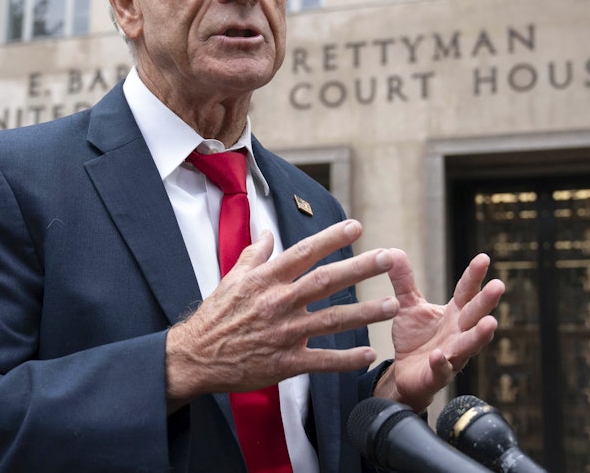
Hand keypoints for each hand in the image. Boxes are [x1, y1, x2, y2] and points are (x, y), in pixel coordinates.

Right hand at [165, 220, 398, 411]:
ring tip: (392, 305)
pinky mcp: (285, 362)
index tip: (356, 227)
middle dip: (360, 268)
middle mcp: (279, 303)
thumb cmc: (215, 315)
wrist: (197, 356)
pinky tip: (368, 354)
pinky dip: (346, 359)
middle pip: (326, 281)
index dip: (331, 238)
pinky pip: (322, 361)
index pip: (304, 252)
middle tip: (389, 258)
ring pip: (332, 320)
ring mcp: (284, 333)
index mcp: (266, 280)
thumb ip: (254, 255)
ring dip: (365, 313)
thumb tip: (267, 232)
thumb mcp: (231, 278)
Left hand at [373, 249, 504, 411]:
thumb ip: (404, 280)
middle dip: (486, 302)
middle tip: (499, 286)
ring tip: (490, 323)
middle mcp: (458, 333)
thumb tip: (393, 251)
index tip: (484, 258)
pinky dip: (442, 364)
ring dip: (479, 335)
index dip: (474, 276)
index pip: (466, 292)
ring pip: (469, 345)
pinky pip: (442, 370)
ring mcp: (451, 355)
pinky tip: (440, 356)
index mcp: (454, 314)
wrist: (405, 373)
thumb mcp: (408, 305)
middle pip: (474, 315)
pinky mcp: (437, 375)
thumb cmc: (415, 338)